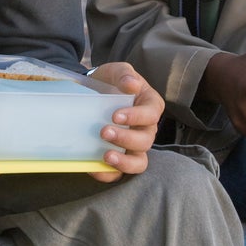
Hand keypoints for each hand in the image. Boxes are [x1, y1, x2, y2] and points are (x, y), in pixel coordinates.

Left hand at [84, 62, 161, 181]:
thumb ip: (125, 75)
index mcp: (150, 107)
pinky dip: (108, 173)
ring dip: (124, 161)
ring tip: (106, 156)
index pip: (151, 114)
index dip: (136, 117)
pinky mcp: (119, 157)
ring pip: (139, 162)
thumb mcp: (117, 71)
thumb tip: (131, 84)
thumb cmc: (111, 82)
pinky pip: (118, 173)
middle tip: (104, 131)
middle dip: (126, 138)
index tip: (115, 115)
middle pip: (145, 141)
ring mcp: (134, 146)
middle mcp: (146, 129)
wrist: (94, 92)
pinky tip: (93, 167)